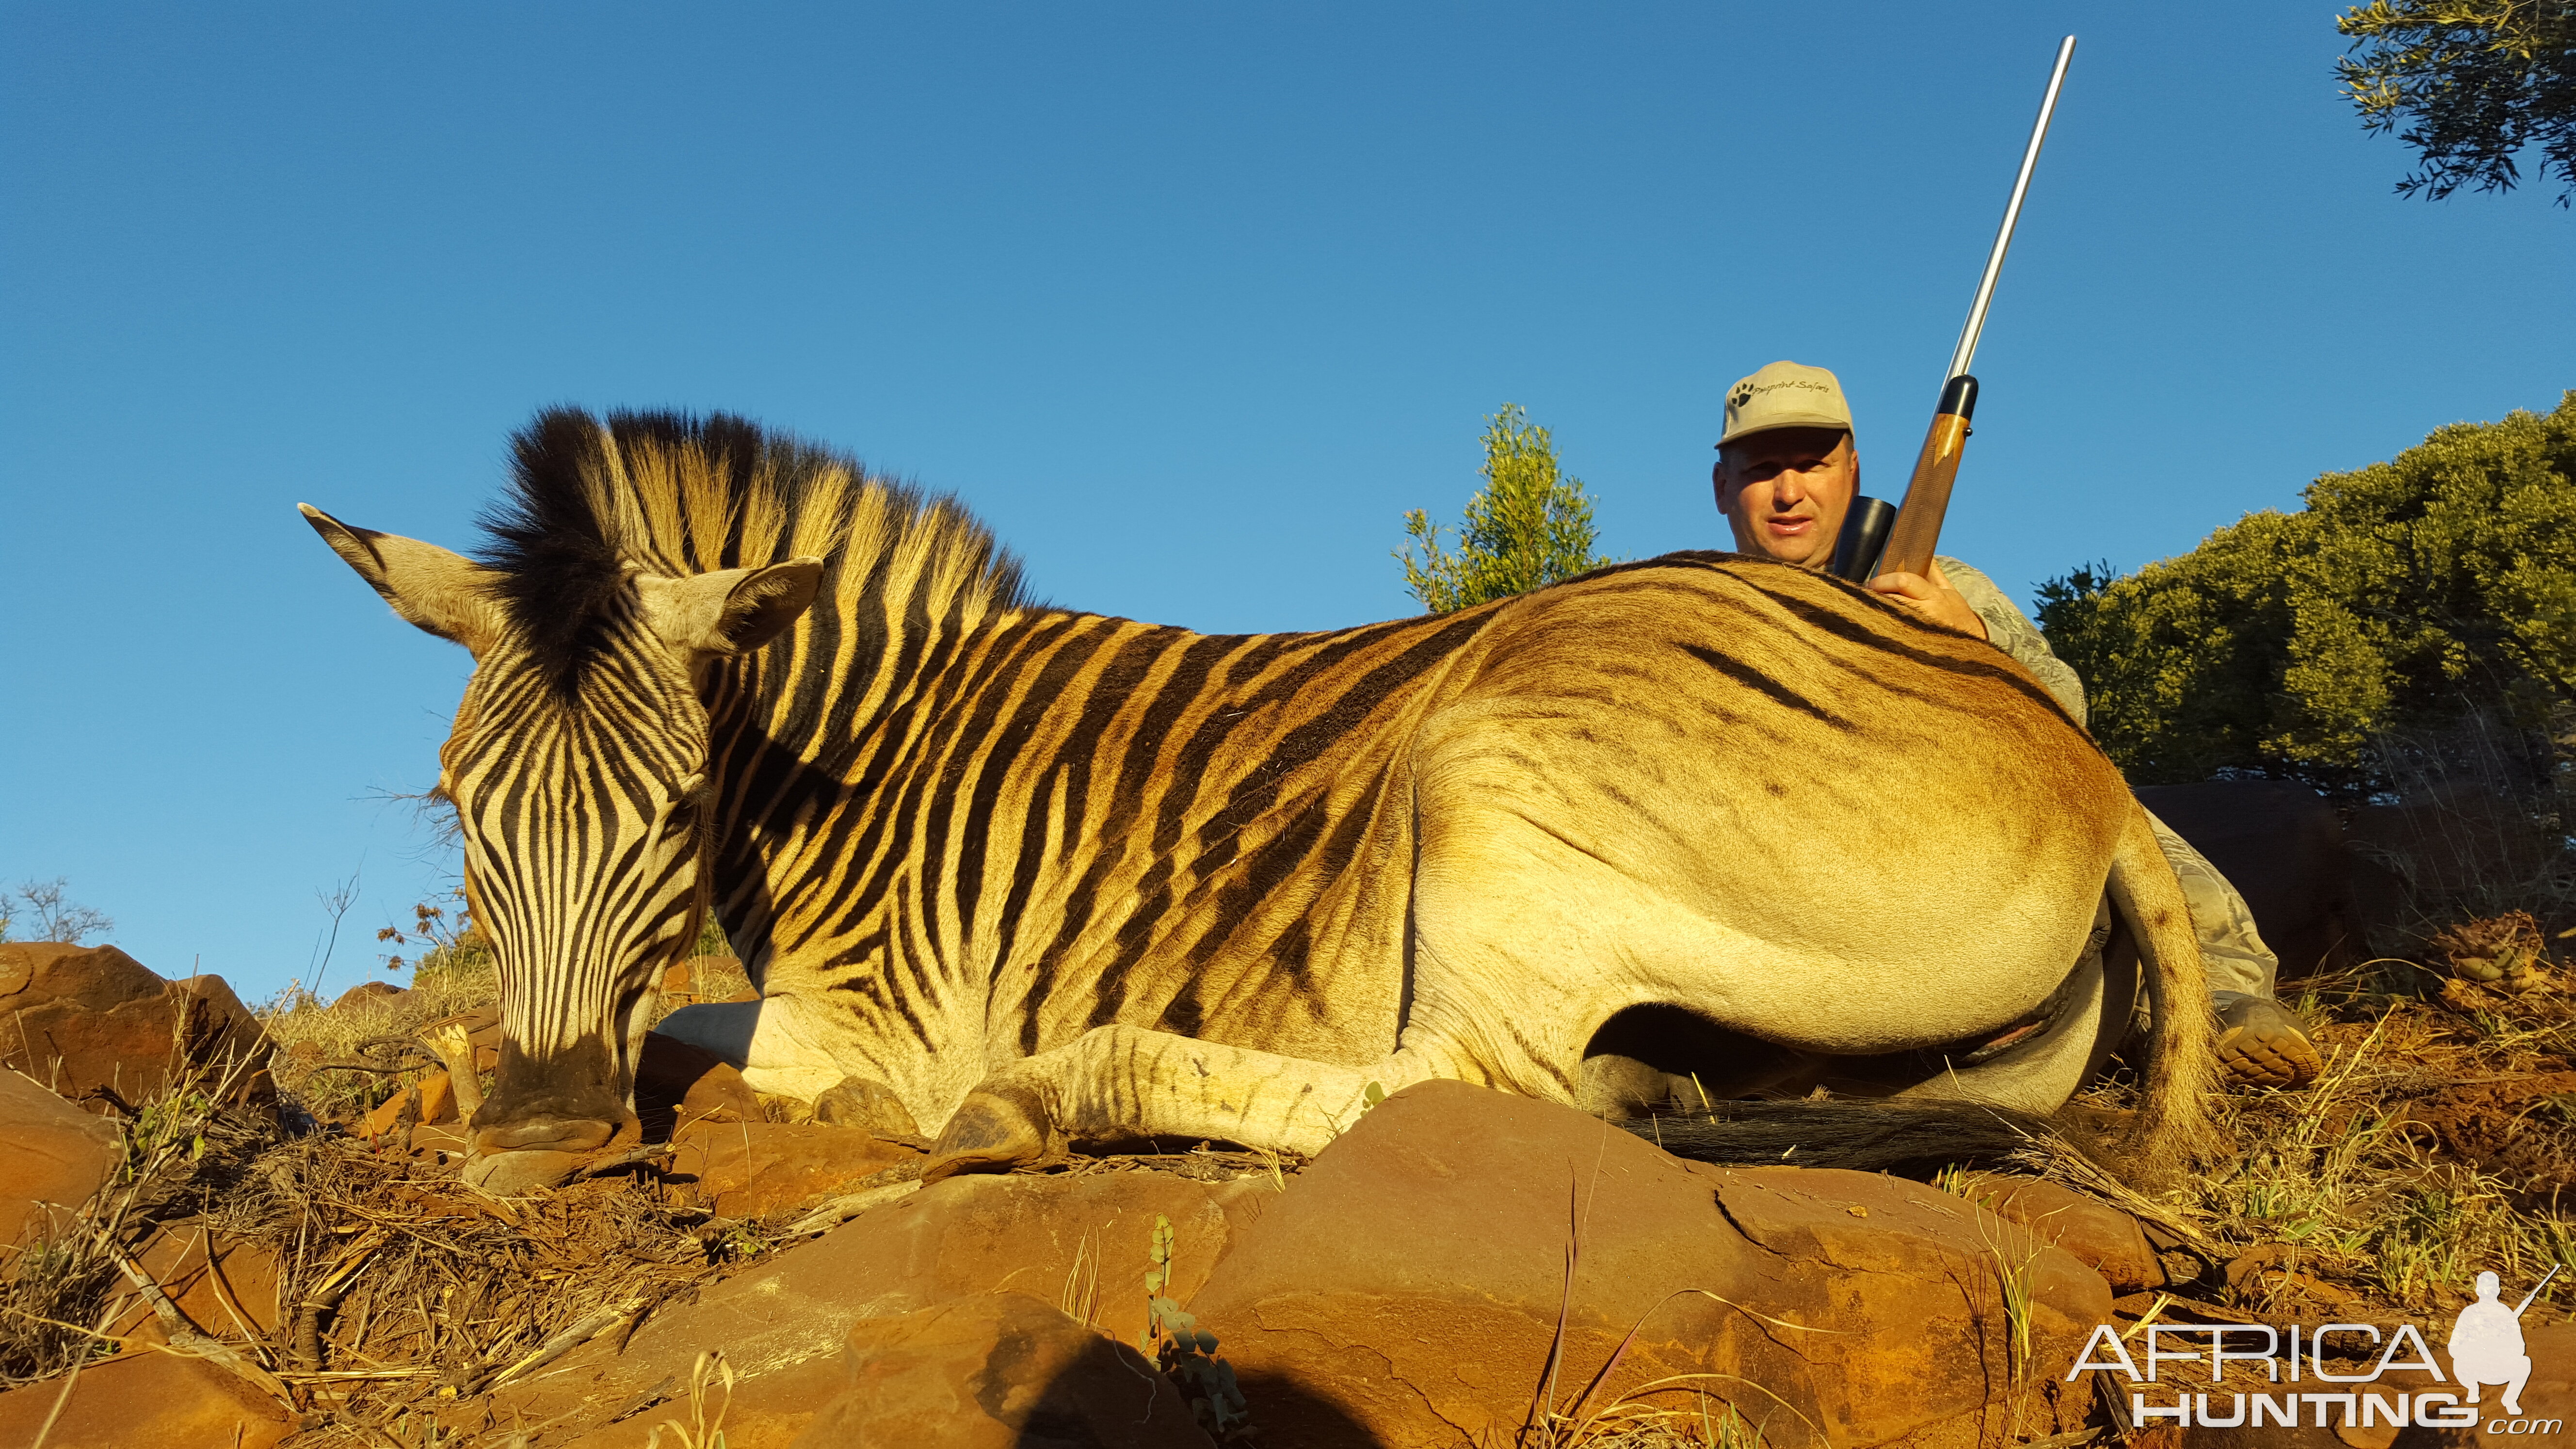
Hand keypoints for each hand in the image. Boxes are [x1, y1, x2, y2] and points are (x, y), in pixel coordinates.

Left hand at [1867, 561, 1987, 638]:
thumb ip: (1934, 574)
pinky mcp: (1912, 646)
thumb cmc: (1957, 617)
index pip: (1904, 581)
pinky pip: (1890, 636)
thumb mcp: (1949, 592)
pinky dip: (1881, 629)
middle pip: (1891, 600)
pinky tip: (1874, 627)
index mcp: (1933, 596)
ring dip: (1875, 613)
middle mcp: (1925, 614)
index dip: (1884, 581)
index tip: (1872, 583)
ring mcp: (1917, 632)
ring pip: (1887, 619)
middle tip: (1864, 596)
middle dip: (1875, 597)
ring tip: (1868, 610)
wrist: (1970, 647)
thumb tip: (1926, 555)